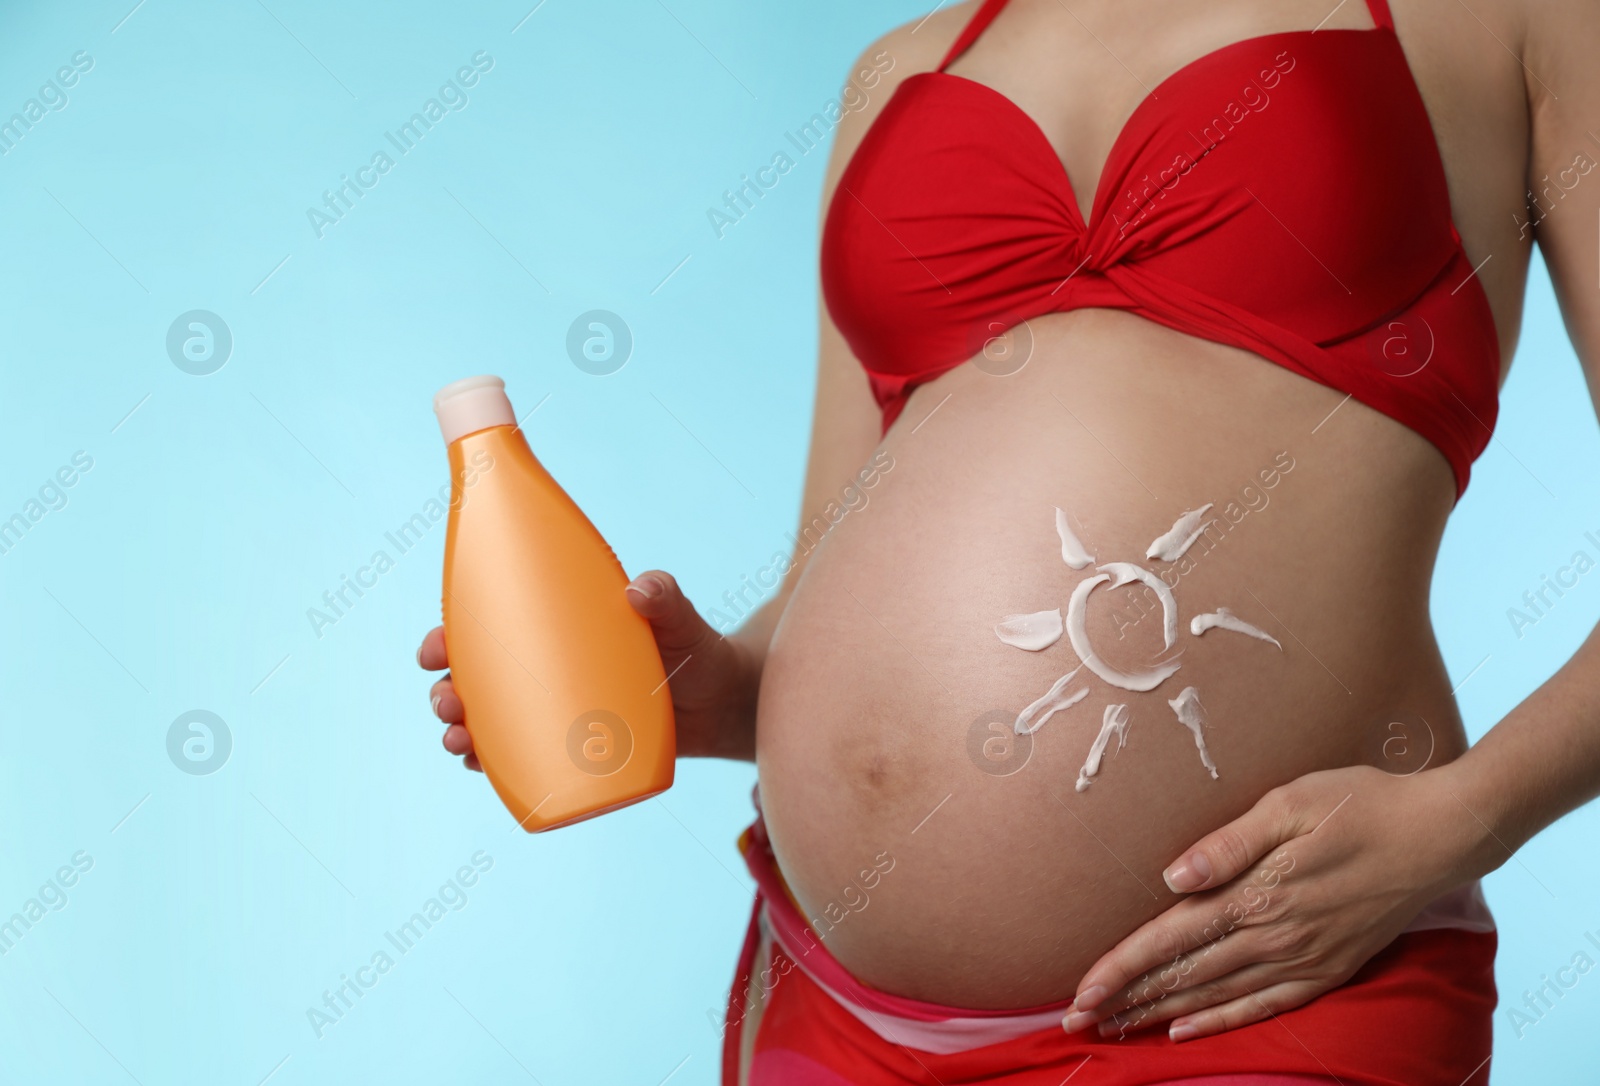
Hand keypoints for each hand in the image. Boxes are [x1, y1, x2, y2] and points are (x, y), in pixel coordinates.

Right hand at [417, 569, 757, 769]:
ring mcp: (560, 713)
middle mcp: (549, 672)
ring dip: (461, 733)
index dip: (451, 637)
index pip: (491, 630)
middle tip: (446, 703)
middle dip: (447, 693)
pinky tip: (479, 769)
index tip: (435, 648)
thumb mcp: (679, 621)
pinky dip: (494, 765)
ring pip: (493, 724)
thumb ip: (666, 598)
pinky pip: (524, 759)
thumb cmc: (697, 650)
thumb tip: (640, 589)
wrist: (725, 703)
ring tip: (458, 742)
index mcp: (558, 632)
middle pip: (479, 682)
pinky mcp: (576, 752)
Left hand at [1063, 762, 1489, 1042]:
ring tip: (1118, 1028)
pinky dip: (1222, 1020)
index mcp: (1256, 893)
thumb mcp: (1289, 803)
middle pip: (1183, 975)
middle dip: (1126, 1000)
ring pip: (1216, 995)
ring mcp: (1303, 957)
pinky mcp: (1328, 968)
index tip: (1080, 992)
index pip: (1170, 938)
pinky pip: (1265, 1006)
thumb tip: (1172, 876)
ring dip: (1161, 1013)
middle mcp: (1274, 935)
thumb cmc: (1360, 803)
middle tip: (1078, 1021)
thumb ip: (1228, 843)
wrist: (1441, 833)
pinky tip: (1188, 1030)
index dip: (1120, 968)